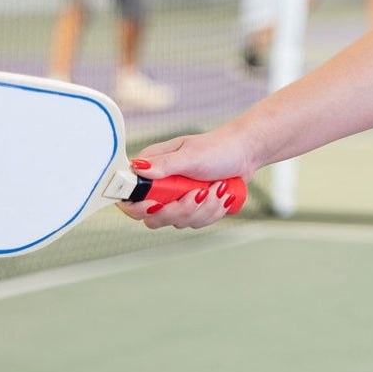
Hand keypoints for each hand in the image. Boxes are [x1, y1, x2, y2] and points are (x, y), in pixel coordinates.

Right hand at [117, 127, 256, 230]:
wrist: (244, 153)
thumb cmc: (218, 148)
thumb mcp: (191, 155)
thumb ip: (165, 164)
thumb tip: (137, 167)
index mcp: (152, 169)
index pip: (128, 198)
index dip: (138, 208)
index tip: (158, 204)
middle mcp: (160, 186)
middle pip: (155, 218)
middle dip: (182, 209)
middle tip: (200, 192)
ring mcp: (176, 199)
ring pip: (179, 222)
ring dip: (204, 208)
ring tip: (217, 186)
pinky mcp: (193, 207)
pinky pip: (196, 223)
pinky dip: (213, 211)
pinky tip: (221, 194)